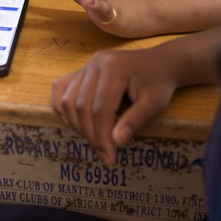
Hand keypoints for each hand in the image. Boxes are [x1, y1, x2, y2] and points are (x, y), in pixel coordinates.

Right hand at [52, 48, 182, 164]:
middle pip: (81, 106)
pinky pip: (61, 88)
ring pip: (68, 100)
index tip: (110, 158)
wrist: (160, 63)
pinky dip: (62, 108)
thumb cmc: (159, 83)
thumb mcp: (156, 103)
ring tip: (95, 141)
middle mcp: (95, 63)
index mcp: (114, 68)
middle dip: (91, 135)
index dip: (102, 137)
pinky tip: (76, 123)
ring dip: (77, 125)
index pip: (100, 109)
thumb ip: (136, 121)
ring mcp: (86, 65)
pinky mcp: (81, 70)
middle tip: (105, 154)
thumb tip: (116, 141)